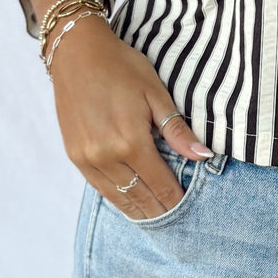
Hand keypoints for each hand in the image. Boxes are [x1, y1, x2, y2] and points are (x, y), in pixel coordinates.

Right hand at [48, 12, 211, 218]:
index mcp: (130, 142)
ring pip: (119, 198)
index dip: (177, 200)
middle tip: (179, 224)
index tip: (191, 211)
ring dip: (139, 211)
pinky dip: (118, 199)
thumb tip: (203, 156)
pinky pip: (100, 188)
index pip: (161, 185)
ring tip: (157, 221)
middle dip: (161, 211)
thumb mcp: (156, 94)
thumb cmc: (121, 68)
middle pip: (140, 197)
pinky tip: (131, 205)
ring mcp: (87, 159)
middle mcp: (106, 157)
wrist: (76, 54)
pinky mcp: (75, 156)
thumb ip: (177, 130)